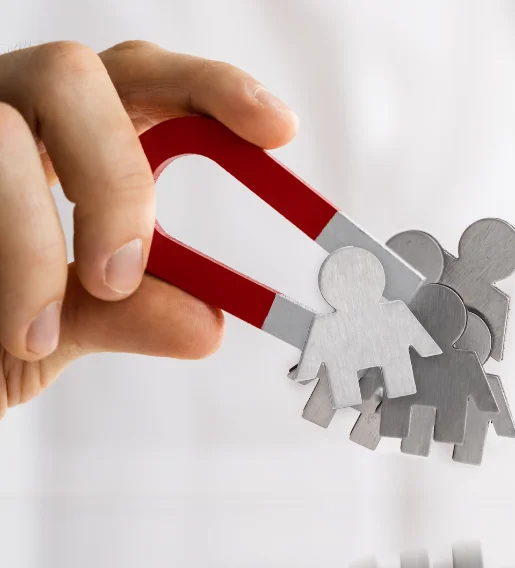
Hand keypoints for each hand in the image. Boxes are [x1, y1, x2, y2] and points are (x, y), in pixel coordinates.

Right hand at [0, 40, 297, 412]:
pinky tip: (4, 327)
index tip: (276, 128)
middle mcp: (6, 118)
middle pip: (75, 74)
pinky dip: (3, 264)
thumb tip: (209, 325)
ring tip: (37, 333)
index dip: (212, 90)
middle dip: (114, 178)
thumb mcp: (61, 325)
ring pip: (2, 133)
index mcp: (65, 143)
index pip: (144, 81)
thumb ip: (128, 315)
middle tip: (121, 273)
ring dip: (31, 243)